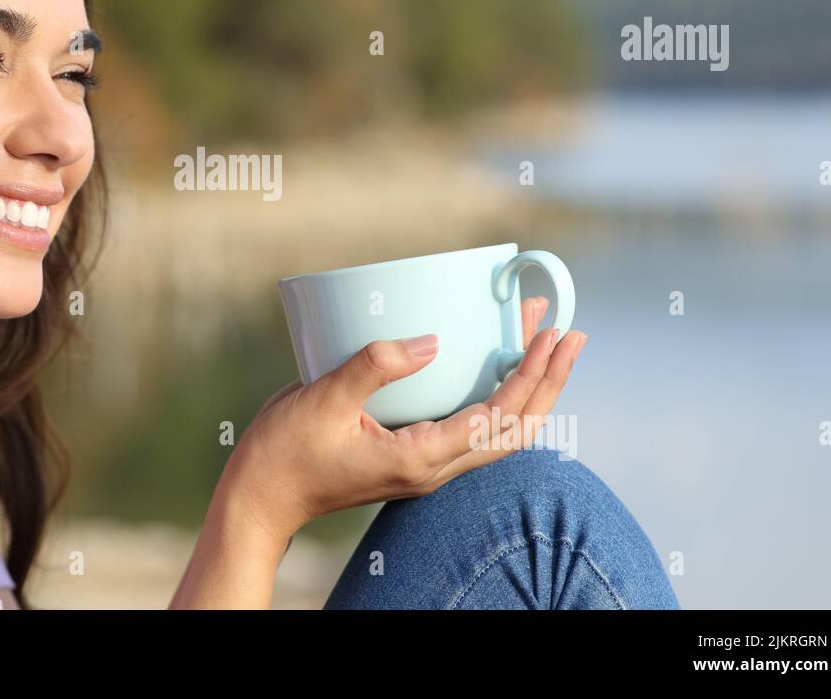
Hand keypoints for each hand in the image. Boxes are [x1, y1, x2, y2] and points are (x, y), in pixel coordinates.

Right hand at [229, 296, 586, 543]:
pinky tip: (493, 367)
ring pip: (498, 433)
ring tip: (543, 342)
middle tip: (568, 334)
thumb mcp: (324, 400)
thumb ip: (377, 366)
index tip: (549, 336)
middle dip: (547, 383)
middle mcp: (432, 468)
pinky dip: (494, 395)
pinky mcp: (412, 456)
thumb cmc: (286, 452)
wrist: (262, 497)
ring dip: (527, 389)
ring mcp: (425, 466)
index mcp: (419, 458)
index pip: (496, 420)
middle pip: (515, 431)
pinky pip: (471, 428)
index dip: (529, 377)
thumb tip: (432, 342)